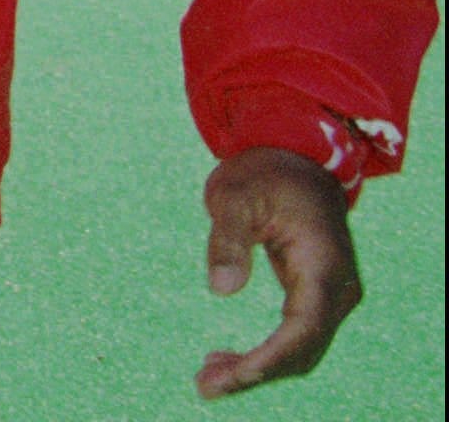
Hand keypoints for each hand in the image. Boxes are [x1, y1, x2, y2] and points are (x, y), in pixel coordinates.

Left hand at [195, 147, 361, 399]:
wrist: (296, 157)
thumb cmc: (265, 172)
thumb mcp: (235, 195)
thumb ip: (228, 240)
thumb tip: (221, 290)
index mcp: (323, 266)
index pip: (302, 330)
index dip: (268, 360)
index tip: (232, 376)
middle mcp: (338, 289)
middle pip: (303, 351)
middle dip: (256, 373)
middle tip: (203, 385)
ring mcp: (333, 295)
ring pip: (302, 350)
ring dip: (259, 369)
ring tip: (207, 379)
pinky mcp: (319, 295)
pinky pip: (298, 337)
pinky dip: (266, 354)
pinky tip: (228, 360)